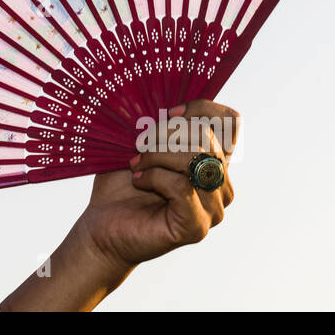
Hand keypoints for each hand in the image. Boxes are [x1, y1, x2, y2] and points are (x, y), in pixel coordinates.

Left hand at [79, 99, 239, 275]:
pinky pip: (181, 187)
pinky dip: (154, 177)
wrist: (103, 223)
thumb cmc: (122, 183)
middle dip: (167, 133)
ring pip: (195, 160)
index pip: (231, 123)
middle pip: (208, 138)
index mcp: (212, 160)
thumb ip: (162, 125)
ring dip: (157, 156)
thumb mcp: (142, 144)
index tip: (169, 113)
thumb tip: (169, 106)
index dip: (202, 109)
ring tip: (135, 164)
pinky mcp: (197, 227)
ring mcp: (212, 208)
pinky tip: (138, 182)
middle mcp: (220, 184)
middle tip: (139, 145)